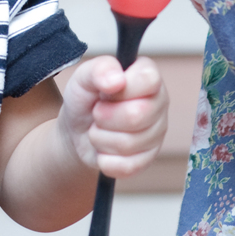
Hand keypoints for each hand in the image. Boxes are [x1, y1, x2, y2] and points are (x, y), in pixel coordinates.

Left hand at [57, 56, 168, 179]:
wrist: (75, 131)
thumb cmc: (85, 99)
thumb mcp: (83, 77)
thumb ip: (98, 69)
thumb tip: (116, 79)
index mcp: (148, 77)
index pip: (148, 80)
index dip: (121, 89)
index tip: (106, 90)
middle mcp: (159, 103)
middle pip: (137, 115)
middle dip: (104, 116)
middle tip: (97, 112)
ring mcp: (157, 133)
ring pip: (129, 144)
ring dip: (100, 137)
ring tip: (99, 128)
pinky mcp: (147, 159)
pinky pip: (127, 166)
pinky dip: (105, 159)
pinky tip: (104, 148)